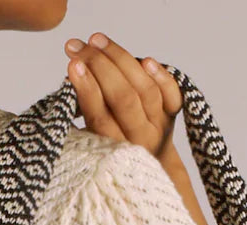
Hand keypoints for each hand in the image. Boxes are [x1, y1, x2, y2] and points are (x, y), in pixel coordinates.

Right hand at [63, 32, 182, 162]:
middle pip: (124, 99)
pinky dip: (161, 76)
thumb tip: (75, 71)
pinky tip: (145, 60)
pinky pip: (171, 94)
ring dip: (121, 60)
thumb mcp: (93, 140)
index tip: (74, 64)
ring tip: (98, 41)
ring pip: (145, 90)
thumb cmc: (112, 144)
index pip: (100, 117)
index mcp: (114, 150)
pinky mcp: (173, 115)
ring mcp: (159, 127)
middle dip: (101, 67)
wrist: (151, 162)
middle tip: (82, 47)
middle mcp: (139, 140)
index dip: (87, 89)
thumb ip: (86, 113)